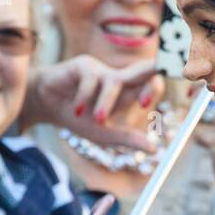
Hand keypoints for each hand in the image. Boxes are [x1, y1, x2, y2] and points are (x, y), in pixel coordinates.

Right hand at [22, 55, 163, 151]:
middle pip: (144, 69)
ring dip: (107, 103)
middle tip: (166, 66)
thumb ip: (127, 139)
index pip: (151, 84)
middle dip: (155, 68)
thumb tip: (153, 149)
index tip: (158, 98)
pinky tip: (77, 111)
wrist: (48, 107)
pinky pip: (90, 82)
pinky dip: (84, 100)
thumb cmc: (79, 118)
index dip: (157, 88)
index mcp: (128, 93)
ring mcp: (102, 70)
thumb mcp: (104, 134)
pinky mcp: (84, 65)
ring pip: (115, 81)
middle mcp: (118, 78)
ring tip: (98, 121)